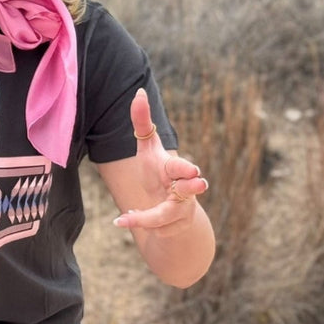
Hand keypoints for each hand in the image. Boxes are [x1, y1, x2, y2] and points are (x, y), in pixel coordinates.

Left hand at [112, 88, 207, 232]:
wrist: (170, 207)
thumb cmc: (157, 172)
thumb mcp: (147, 149)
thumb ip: (142, 123)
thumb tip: (139, 93)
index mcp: (176, 170)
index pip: (182, 168)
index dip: (187, 170)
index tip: (193, 171)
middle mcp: (185, 190)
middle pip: (190, 190)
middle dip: (193, 187)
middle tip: (200, 183)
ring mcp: (183, 211)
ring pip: (166, 216)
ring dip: (145, 218)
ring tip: (124, 219)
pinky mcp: (175, 228)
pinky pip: (158, 230)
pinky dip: (139, 224)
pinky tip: (123, 219)